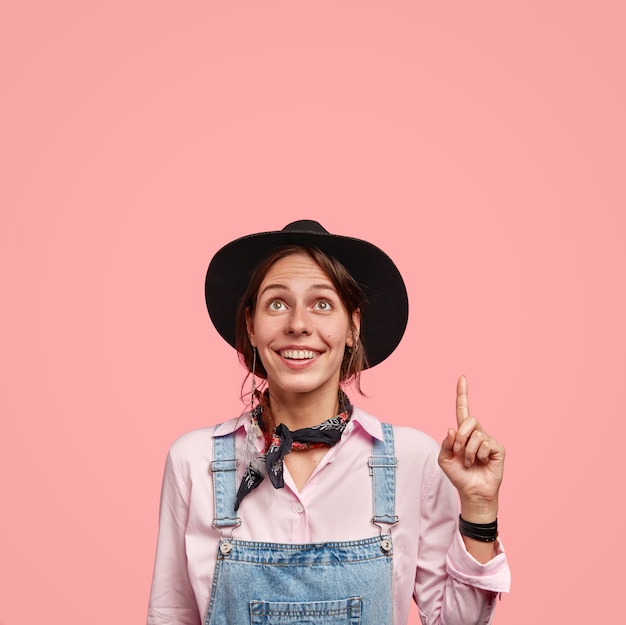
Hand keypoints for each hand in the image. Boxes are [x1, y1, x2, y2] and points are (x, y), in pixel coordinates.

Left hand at [438, 376, 504, 520]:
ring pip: (476, 435)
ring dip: (468, 452)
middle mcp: (476, 432)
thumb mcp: (444, 459)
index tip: (462, 378)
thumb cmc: (459, 475)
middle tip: (458, 452)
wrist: (472, 492)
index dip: (462, 394)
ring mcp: (488, 440)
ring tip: (470, 462)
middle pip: (469, 420)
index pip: (462, 409)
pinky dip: (479, 455)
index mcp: (463, 432)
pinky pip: (486, 444)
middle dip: (460, 437)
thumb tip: (452, 428)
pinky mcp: (498, 448)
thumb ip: (446, 443)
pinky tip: (482, 462)